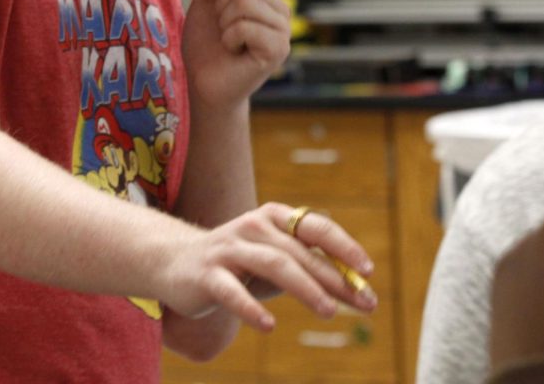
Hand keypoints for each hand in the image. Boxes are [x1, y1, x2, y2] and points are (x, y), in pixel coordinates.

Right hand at [157, 202, 376, 331]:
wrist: (175, 262)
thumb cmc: (239, 264)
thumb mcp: (277, 264)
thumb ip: (312, 272)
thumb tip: (359, 292)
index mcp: (275, 218)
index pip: (316, 227)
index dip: (344, 247)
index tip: (367, 271)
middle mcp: (254, 226)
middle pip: (300, 251)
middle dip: (334, 278)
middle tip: (362, 301)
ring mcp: (229, 249)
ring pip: (274, 264)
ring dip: (305, 287)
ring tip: (329, 311)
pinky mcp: (207, 274)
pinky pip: (231, 291)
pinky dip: (251, 307)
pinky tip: (269, 325)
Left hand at [182, 0, 290, 113]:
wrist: (205, 84)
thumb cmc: (206, 47)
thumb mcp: (206, 3)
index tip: (219, 13)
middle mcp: (279, 10)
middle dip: (221, 6)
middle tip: (224, 29)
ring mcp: (283, 30)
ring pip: (243, 2)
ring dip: (224, 24)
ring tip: (230, 41)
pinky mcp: (278, 49)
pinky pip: (245, 26)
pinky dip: (230, 39)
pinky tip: (235, 51)